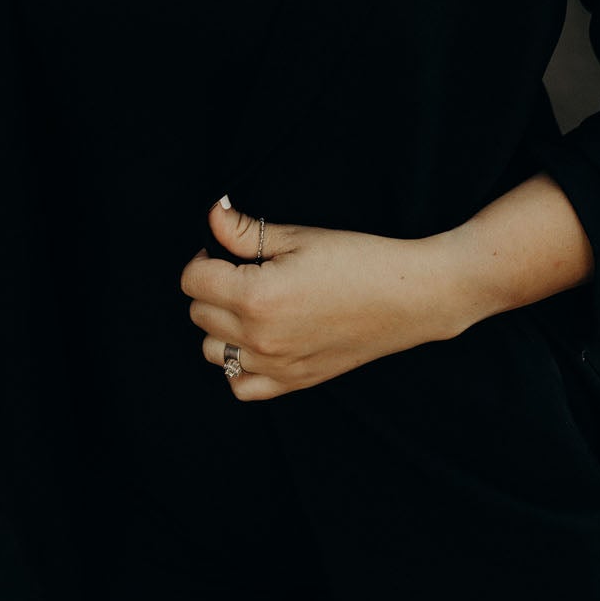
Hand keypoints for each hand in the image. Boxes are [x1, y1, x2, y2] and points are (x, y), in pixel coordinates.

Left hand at [179, 197, 461, 400]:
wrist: (407, 297)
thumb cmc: (357, 260)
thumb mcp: (299, 236)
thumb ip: (244, 231)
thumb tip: (212, 214)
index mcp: (257, 297)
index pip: (193, 281)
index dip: (204, 257)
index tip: (226, 249)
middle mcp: (260, 338)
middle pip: (199, 314)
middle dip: (212, 287)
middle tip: (242, 270)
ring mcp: (276, 366)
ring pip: (212, 350)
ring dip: (221, 325)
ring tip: (250, 303)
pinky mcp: (293, 382)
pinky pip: (240, 385)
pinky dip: (237, 364)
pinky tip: (257, 339)